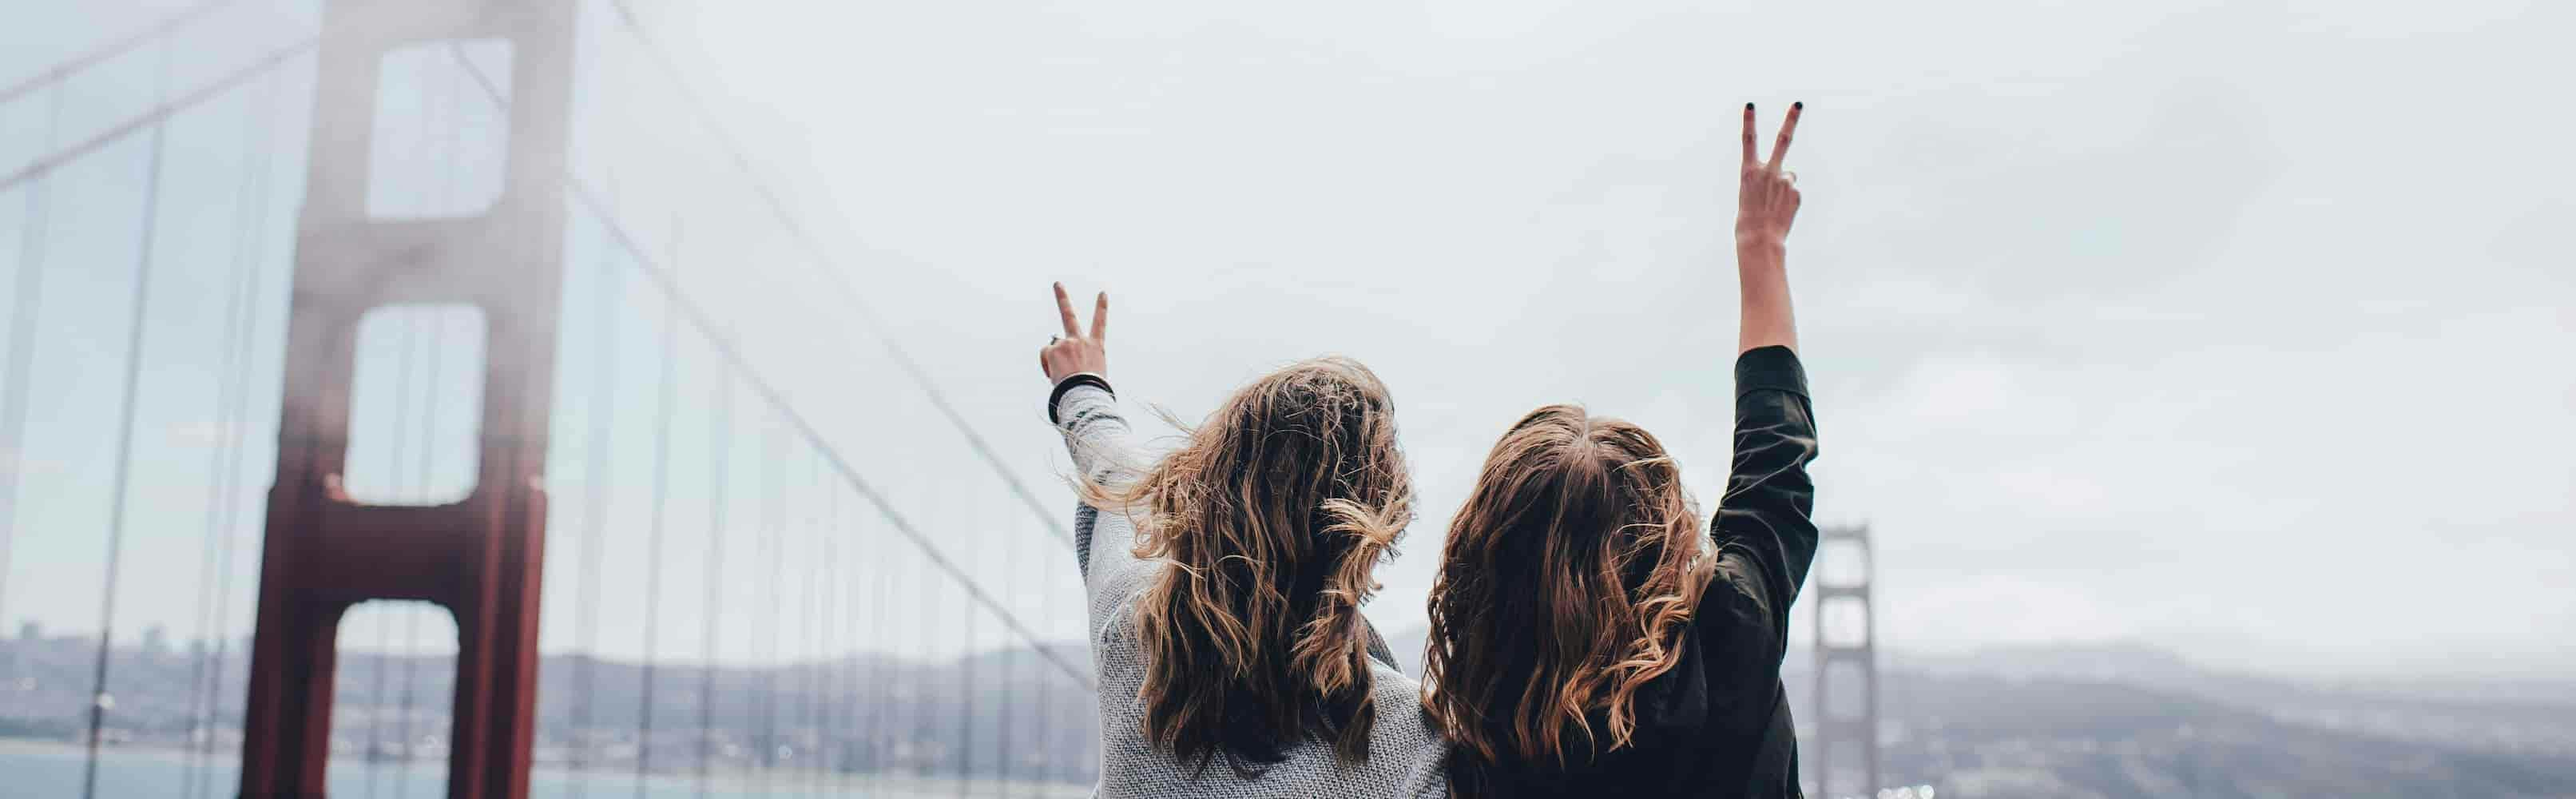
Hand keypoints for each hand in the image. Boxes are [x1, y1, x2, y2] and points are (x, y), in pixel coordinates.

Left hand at [1039, 282, 1108, 383]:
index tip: (1102, 293)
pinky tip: (1056, 375)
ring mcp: (1067, 343)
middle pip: (1069, 314)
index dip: (1101, 307)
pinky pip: (1046, 356)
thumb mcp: (1093, 372)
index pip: (1100, 323)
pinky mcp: (1054, 349)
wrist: (1085, 393)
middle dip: (1062, 298)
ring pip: (1053, 349)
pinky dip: (1048, 365)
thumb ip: (1080, 361)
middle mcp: (1081, 341)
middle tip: (1056, 284)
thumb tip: (1062, 361)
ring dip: (1054, 361)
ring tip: (1063, 375)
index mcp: (1096, 347)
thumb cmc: (1091, 389)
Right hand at [1736, 101, 1802, 248]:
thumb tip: (1791, 174)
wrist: (1759, 240)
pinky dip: (1788, 200)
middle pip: (1783, 140)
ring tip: (1773, 205)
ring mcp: (1784, 181)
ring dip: (1783, 187)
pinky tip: (1781, 212)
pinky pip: (1793, 192)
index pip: (1748, 141)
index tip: (1750, 105)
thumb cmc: (1748, 220)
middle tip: (1799, 103)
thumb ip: (1767, 179)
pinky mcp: (1796, 193)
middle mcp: (1768, 172)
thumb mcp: (1750, 194)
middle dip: (1791, 120)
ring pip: (1788, 176)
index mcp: (1749, 172)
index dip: (1749, 122)